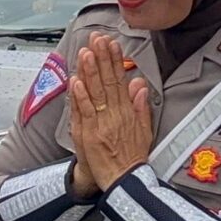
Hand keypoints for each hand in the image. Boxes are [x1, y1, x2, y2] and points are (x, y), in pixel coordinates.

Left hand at [65, 34, 153, 198]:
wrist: (123, 181)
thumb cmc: (131, 157)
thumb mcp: (144, 130)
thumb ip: (141, 106)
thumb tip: (139, 83)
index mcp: (127, 112)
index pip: (120, 80)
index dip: (114, 60)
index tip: (110, 43)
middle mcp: (114, 115)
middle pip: (107, 82)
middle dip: (101, 58)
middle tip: (97, 39)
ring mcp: (100, 124)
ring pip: (94, 93)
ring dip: (90, 72)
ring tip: (86, 52)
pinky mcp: (88, 135)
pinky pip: (83, 112)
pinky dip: (80, 97)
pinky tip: (77, 81)